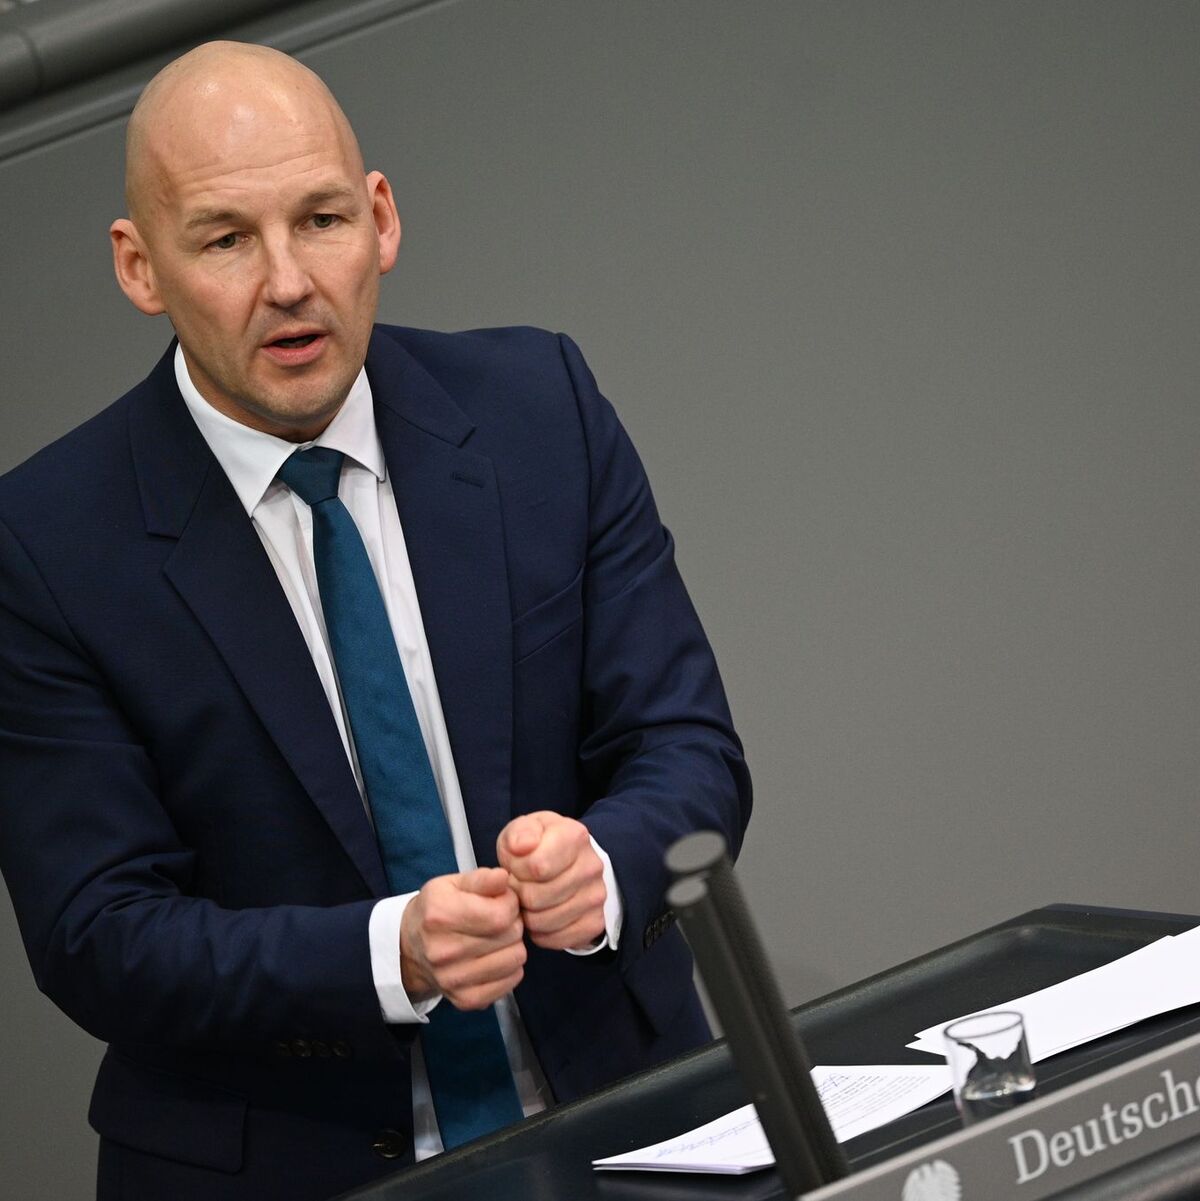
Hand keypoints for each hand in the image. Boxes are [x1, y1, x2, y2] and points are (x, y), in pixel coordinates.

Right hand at [400, 867, 526, 1009]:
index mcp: (440, 915)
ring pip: (515, 959)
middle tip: (500, 919)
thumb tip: (504, 877)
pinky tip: (495, 957)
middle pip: (511, 936)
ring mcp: (453, 979)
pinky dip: (510, 967)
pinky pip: (511, 981)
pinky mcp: (465, 1000)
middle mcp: (444, 951)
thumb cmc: (437, 910)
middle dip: (513, 922)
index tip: (502, 901)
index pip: (501, 914)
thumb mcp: (453, 884)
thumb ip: (482, 878)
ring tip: (498, 938)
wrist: (410, 948)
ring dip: (513, 945)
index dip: (511, 903)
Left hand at [497, 812, 606, 950]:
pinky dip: (541, 933)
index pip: (536, 867)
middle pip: (536, 897)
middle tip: (521, 886)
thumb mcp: (523, 829)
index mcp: (575, 836)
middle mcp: (592, 866)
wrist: (570, 862)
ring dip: (528, 915)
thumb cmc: (539, 846)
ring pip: (543, 922)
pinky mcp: (595, 923)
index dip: (516, 870)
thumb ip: (519, 833)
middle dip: (519, 894)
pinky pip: (556, 940)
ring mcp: (597, 897)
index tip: (517, 866)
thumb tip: (522, 846)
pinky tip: (541, 914)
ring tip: (530, 900)